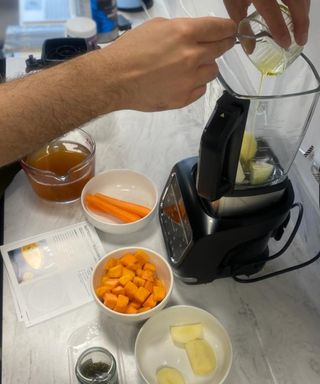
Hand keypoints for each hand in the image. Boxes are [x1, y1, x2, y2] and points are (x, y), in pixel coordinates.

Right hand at [103, 16, 235, 110]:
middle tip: (218, 46)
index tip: (230, 31)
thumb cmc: (131, 49)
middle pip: (221, 50)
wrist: (115, 80)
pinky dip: (196, 84)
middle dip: (222, 45)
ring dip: (206, 66)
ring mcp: (189, 81)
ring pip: (212, 71)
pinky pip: (201, 89)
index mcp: (185, 34)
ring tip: (189, 67)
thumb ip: (182, 29)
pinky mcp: (183, 98)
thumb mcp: (156, 27)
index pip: (219, 29)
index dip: (228, 29)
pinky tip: (182, 81)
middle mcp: (192, 57)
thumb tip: (197, 35)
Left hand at [224, 0, 309, 47]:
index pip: (271, 9)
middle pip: (296, 0)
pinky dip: (303, 4)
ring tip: (300, 31)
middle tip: (300, 41)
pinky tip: (299, 15)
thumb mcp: (233, 3)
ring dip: (303, 13)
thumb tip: (250, 49)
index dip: (279, 28)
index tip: (286, 43)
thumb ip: (242, 24)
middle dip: (301, 22)